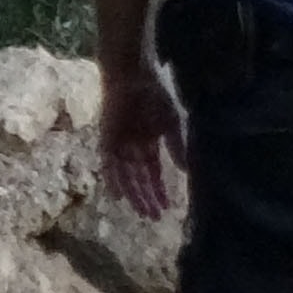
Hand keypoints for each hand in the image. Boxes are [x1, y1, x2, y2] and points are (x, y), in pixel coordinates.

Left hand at [100, 70, 184, 219]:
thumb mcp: (173, 122)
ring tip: (143, 212)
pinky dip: (114, 180)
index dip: (160, 189)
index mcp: (149, 140)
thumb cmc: (156, 93)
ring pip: (126, 175)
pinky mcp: (106, 138)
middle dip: (147, 197)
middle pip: (139, 178)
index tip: (168, 208)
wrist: (134, 75)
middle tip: (154, 218)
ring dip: (134, 194)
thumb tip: (185, 171)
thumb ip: (178, 146)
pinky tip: (120, 196)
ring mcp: (118, 143)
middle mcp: (132, 145)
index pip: (153, 171)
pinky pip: (108, 164)